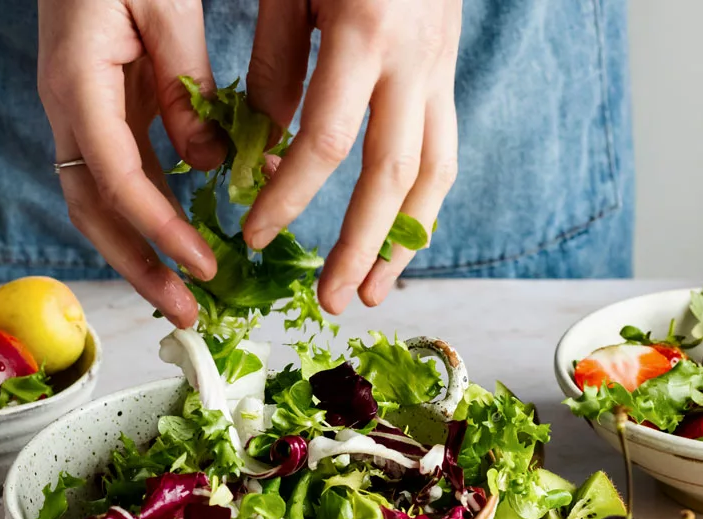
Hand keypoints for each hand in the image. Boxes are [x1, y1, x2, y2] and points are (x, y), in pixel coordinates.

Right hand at [37, 0, 226, 327]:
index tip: (204, 266)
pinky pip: (118, 178)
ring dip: (140, 254)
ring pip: (99, 203)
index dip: (160, 230)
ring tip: (184, 296)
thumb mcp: (168, 8)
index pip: (118, 179)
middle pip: (94, 210)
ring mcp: (79, 115)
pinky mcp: (99, 114)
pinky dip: (147, 218)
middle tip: (187, 314)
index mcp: (79, 85)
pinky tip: (179, 243)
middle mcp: (68, 109)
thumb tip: (210, 166)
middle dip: (139, 268)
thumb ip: (188, 88)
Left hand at [243, 0, 461, 314]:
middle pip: (394, 176)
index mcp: (367, 34)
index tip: (254, 233)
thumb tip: (264, 147)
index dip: (289, 197)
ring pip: (435, 173)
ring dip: (407, 241)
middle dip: (362, 246)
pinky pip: (443, 151)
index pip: (326, 142)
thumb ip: (276, 64)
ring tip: (375, 291)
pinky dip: (422, 203)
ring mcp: (441, 70)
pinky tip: (398, 235)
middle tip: (332, 300)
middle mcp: (416, 61)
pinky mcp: (448, 75)